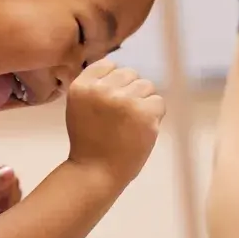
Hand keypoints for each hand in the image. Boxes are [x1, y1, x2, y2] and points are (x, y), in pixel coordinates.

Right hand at [65, 59, 164, 185]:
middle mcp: (101, 90)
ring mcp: (123, 100)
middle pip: (130, 74)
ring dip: (143, 103)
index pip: (108, 65)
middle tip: (121, 118)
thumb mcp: (80, 107)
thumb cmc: (90, 142)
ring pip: (146, 85)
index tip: (109, 104)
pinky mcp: (144, 113)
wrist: (96, 172)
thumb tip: (121, 69)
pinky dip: (155, 115)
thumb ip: (95, 86)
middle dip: (130, 92)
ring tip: (131, 124)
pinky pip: (158, 102)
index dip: (114, 83)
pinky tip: (141, 130)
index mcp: (82, 86)